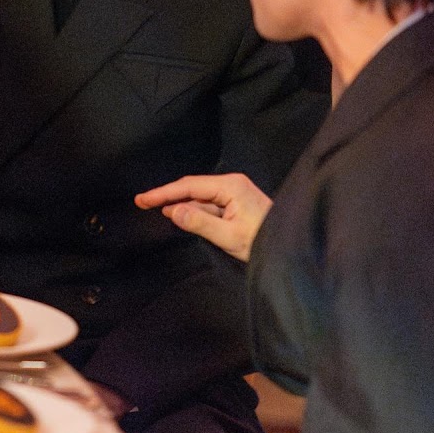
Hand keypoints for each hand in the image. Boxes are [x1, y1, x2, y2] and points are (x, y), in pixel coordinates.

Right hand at [134, 173, 271, 262]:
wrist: (291, 248)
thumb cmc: (264, 242)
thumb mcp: (229, 237)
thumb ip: (199, 223)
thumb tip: (172, 210)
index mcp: (231, 186)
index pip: (189, 186)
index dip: (163, 193)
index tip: (143, 199)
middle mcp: (232, 184)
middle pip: (192, 187)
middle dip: (167, 195)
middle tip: (142, 202)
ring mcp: (234, 193)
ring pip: (199, 197)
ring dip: (179, 203)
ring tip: (154, 207)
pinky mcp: (236, 204)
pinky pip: (209, 205)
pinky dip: (192, 210)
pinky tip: (178, 214)